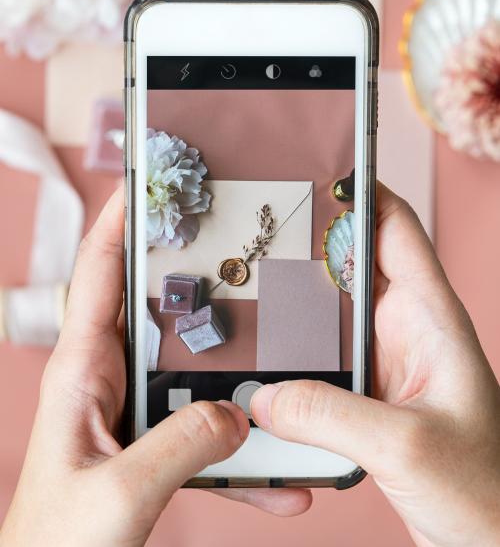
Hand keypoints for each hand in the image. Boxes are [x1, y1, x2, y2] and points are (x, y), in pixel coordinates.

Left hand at [0, 188, 253, 546]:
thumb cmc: (57, 546)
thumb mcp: (119, 495)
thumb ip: (182, 447)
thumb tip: (238, 411)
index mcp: (81, 373)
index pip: (98, 275)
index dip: (117, 222)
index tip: (145, 180)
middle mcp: (104, 380)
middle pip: (149, 304)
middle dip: (185, 268)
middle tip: (225, 234)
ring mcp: (128, 410)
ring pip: (187, 366)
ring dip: (228, 363)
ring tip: (275, 343)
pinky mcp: (148, 444)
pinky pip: (201, 430)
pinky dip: (238, 450)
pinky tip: (277, 479)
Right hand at [250, 183, 499, 546]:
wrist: (491, 544)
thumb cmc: (486, 494)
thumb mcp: (406, 448)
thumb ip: (332, 417)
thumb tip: (264, 398)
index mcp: (431, 318)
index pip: (397, 230)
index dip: (363, 193)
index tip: (319, 170)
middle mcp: (406, 332)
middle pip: (352, 265)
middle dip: (311, 242)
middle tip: (260, 228)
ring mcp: (384, 364)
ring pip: (332, 312)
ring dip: (296, 301)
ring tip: (249, 285)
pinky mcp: (367, 397)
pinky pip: (322, 357)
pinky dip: (293, 351)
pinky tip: (264, 356)